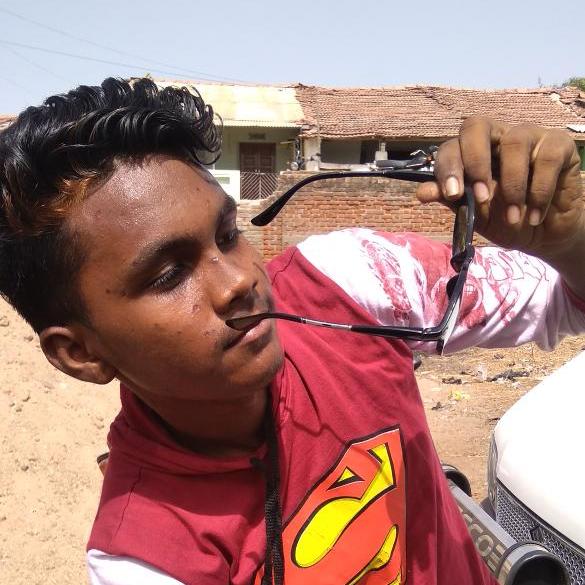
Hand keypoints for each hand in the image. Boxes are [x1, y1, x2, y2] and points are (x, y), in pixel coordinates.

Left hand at [416, 116, 584, 262]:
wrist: (543, 235)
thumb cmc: (504, 219)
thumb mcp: (473, 214)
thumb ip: (451, 200)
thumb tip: (421, 193)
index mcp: (471, 152)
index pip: (452, 146)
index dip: (449, 167)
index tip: (454, 194)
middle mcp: (497, 137)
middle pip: (477, 126)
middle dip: (474, 161)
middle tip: (480, 196)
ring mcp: (529, 136)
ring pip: (514, 142)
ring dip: (512, 186)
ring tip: (512, 217)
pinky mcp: (558, 145)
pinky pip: (546, 158)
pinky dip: (539, 191)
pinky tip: (534, 215)